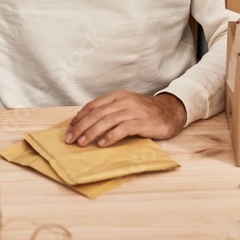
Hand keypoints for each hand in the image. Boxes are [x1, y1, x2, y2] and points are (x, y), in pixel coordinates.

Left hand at [64, 91, 186, 147]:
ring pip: (107, 120)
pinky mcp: (142, 122)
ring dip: (92, 132)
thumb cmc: (145, 112)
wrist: (171, 112)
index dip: (79, 118)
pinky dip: (111, 136)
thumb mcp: (125, 107)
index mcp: (117, 96)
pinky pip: (124, 128)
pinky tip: (103, 144)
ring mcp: (133, 111)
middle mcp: (124, 101)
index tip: (69, 130)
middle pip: (97, 114)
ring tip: (82, 143)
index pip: (92, 106)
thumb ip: (109, 112)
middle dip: (81, 127)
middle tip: (70, 139)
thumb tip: (86, 125)